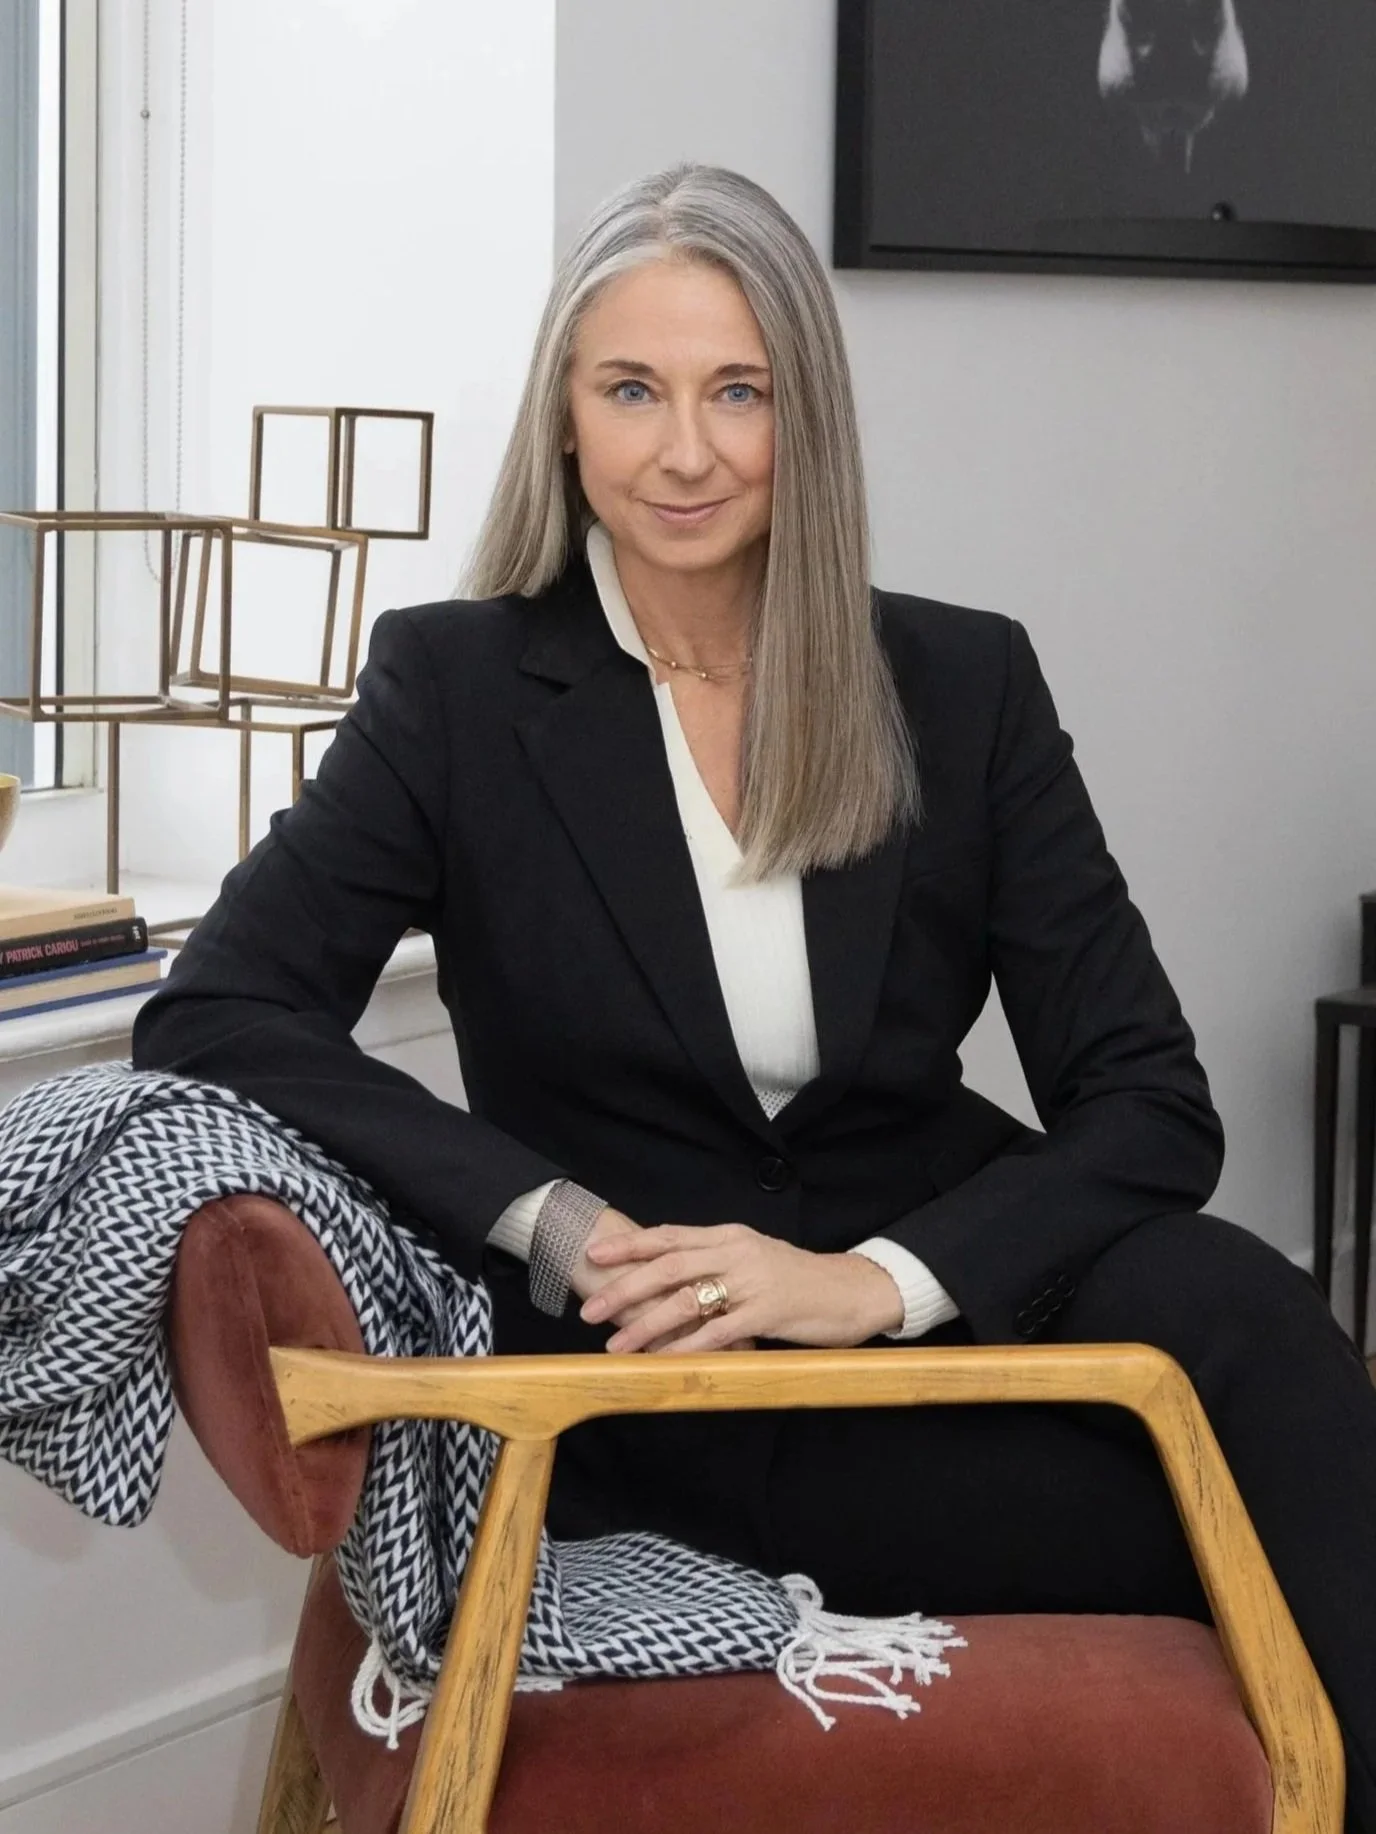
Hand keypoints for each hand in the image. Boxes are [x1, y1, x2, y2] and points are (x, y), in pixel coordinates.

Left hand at [576, 1222, 905, 1353]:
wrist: (853, 1290)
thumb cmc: (800, 1279)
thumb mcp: (755, 1257)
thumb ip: (717, 1261)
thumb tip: (671, 1272)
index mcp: (730, 1235)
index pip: (669, 1236)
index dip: (630, 1246)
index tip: (595, 1255)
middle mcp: (737, 1252)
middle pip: (668, 1266)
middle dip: (625, 1287)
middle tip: (591, 1309)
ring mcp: (752, 1281)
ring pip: (685, 1300)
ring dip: (646, 1325)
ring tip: (617, 1345)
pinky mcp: (767, 1312)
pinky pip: (717, 1331)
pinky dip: (686, 1347)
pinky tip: (663, 1361)